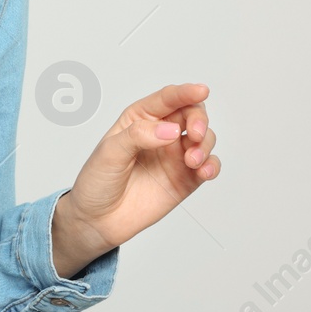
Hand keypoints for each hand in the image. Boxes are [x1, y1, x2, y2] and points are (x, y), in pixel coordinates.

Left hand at [50, 83, 219, 277]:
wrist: (97, 220)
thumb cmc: (98, 180)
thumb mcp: (109, 152)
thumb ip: (138, 136)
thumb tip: (171, 130)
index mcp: (141, 118)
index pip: (168, 98)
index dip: (185, 92)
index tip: (201, 91)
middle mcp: (162, 133)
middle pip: (191, 115)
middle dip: (199, 120)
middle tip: (195, 134)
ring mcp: (175, 156)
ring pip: (204, 138)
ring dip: (206, 145)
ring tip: (192, 161)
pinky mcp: (185, 179)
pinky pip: (208, 166)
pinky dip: (213, 165)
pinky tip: (205, 171)